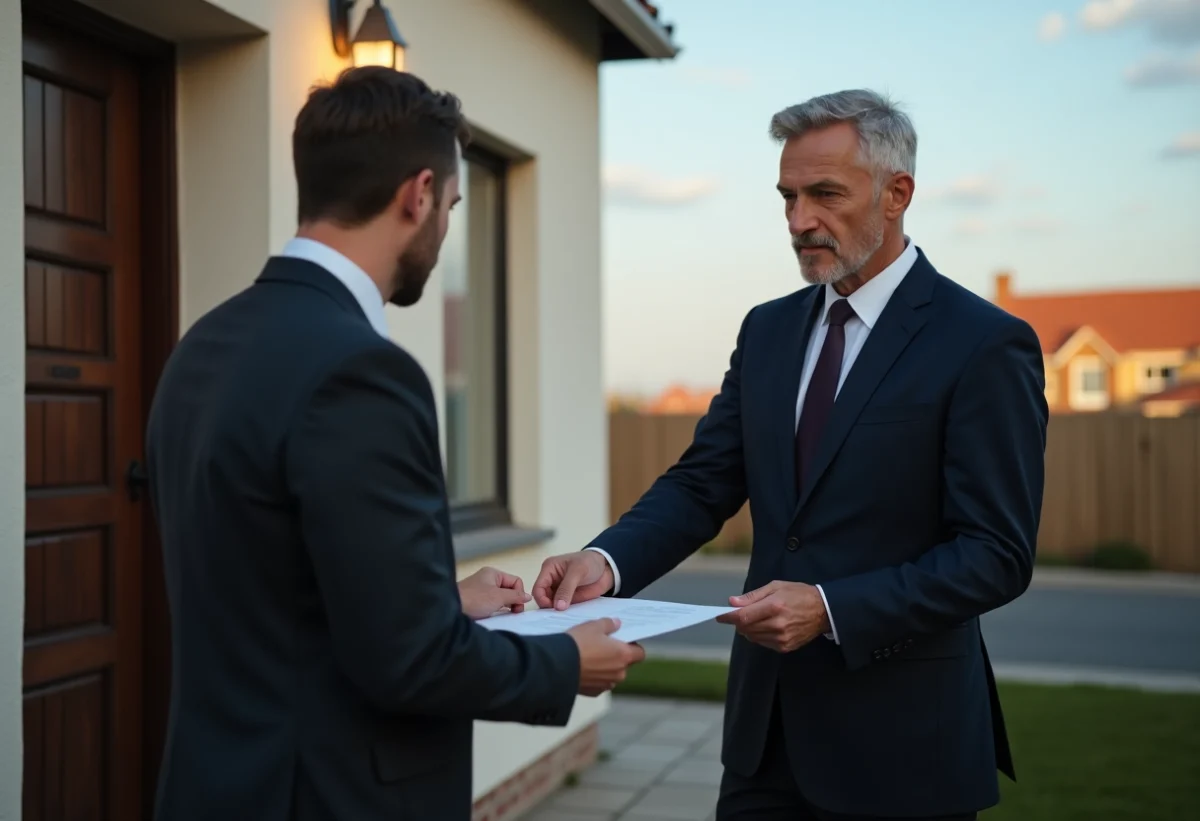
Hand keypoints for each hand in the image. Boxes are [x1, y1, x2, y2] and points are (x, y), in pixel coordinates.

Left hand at [458, 566, 531, 619]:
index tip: (518, 608)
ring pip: (501, 597)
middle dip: (513, 601)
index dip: (520, 594)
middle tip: (513, 613)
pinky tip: (493, 615)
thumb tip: (527, 596)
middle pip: (509, 589)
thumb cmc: (473, 599)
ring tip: (502, 614)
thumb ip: (515, 596)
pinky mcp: (476, 600)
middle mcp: (487, 579)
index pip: (516, 581)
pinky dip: (495, 609)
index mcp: (493, 573)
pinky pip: (492, 603)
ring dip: (504, 606)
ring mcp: (481, 590)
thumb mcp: (498, 597)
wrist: (451, 609)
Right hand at [532, 550, 613, 610]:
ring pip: (550, 605)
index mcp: (549, 569)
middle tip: (558, 614)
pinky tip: (568, 617)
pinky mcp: (568, 599)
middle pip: (542, 598)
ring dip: (555, 612)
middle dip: (548, 607)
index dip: (542, 599)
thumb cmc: (591, 562)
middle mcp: (551, 581)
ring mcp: (559, 591)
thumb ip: (566, 588)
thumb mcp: (578, 571)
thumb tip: (557, 606)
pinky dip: (563, 614)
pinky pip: (562, 609)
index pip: (538, 588)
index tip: (553, 607)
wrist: (607, 568)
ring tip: (563, 617)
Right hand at [567, 618, 645, 695]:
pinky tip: (582, 668)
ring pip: (611, 675)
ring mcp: (606, 685)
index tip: (622, 640)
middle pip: (625, 665)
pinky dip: (594, 677)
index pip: (639, 653)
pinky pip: (598, 683)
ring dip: (605, 668)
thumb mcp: (594, 626)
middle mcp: (619, 673)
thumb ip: (609, 624)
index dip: (632, 646)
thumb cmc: (578, 644)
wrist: (557, 665)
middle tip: (603, 647)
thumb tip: (616, 624)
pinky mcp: (593, 693)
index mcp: (624, 656)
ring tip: (590, 657)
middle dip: (617, 657)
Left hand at [716, 581, 830, 652]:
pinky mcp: (785, 647)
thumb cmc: (798, 594)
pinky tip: (768, 626)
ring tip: (758, 618)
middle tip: (739, 614)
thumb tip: (733, 603)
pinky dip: (760, 635)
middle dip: (738, 622)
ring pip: (753, 637)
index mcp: (774, 606)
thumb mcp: (776, 587)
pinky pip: (763, 643)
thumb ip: (753, 596)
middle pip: (746, 628)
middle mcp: (777, 625)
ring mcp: (782, 638)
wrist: (823, 610)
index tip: (720, 616)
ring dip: (749, 629)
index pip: (744, 617)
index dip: (729, 617)